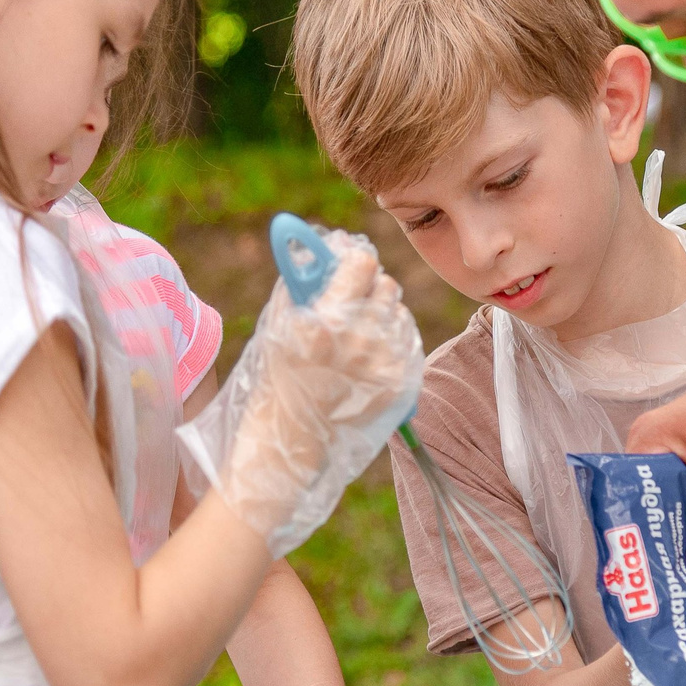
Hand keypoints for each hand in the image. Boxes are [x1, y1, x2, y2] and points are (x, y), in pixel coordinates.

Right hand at [191, 232, 422, 556]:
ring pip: (399, 312)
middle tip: (351, 303)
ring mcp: (382, 365)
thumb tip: (321, 242)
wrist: (291, 443)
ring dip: (381, 314)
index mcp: (322, 323)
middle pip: (387, 285)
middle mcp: (358, 342)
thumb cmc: (277, 380)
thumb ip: (300, 281)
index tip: (346, 268)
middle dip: (369, 288)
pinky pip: (407, 340)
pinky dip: (391, 340)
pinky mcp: (399, 384)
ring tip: (357, 334)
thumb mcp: (279, 326)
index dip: (354, 261)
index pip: (362, 264)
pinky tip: (368, 355)